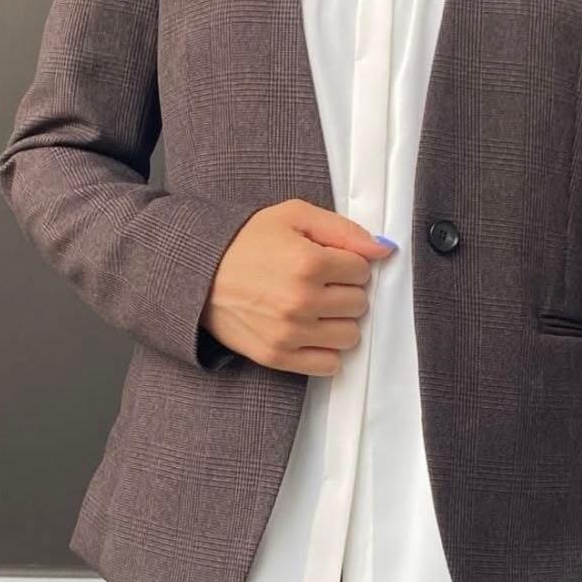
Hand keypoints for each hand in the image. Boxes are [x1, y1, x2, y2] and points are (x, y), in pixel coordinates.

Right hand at [199, 198, 396, 375]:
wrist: (198, 273)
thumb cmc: (246, 241)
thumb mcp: (293, 216)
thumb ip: (343, 229)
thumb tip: (384, 249)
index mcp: (308, 263)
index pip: (362, 271)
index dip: (347, 263)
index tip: (327, 261)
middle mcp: (301, 302)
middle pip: (359, 304)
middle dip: (344, 291)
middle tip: (319, 284)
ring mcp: (290, 333)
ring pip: (350, 336)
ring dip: (338, 322)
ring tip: (315, 308)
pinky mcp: (277, 357)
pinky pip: (329, 365)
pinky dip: (326, 351)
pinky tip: (310, 332)